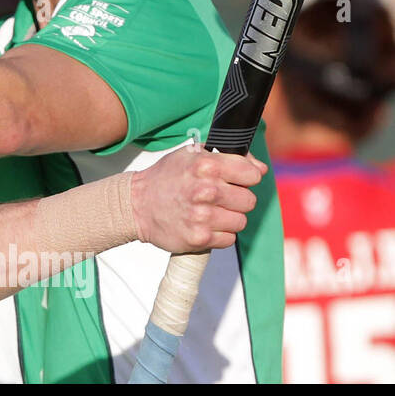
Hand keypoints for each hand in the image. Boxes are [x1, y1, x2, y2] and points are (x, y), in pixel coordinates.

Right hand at [129, 146, 265, 251]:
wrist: (136, 205)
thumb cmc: (165, 178)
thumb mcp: (191, 156)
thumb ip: (229, 157)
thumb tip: (260, 168)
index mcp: (205, 165)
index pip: (252, 174)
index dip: (245, 177)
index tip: (234, 180)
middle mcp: (205, 190)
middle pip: (249, 200)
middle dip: (236, 199)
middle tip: (217, 198)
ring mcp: (203, 216)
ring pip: (241, 221)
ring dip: (228, 218)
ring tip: (208, 212)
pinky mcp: (200, 238)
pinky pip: (229, 239)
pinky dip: (219, 234)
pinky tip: (203, 225)